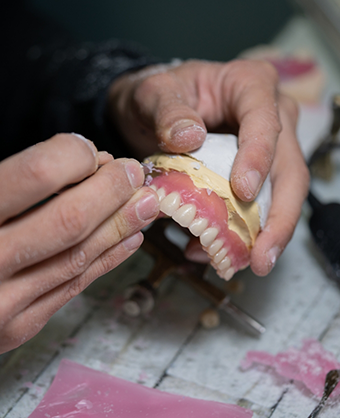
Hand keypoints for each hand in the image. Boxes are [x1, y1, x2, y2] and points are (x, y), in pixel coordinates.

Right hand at [0, 133, 158, 352]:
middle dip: (111, 191)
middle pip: (69, 220)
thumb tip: (77, 163)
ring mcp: (4, 303)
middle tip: (133, 173)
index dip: (74, 156)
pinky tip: (129, 239)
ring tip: (144, 204)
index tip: (91, 150)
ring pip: (79, 257)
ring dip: (120, 226)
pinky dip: (107, 259)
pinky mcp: (20, 325)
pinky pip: (74, 286)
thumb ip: (10, 182)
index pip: (37, 174)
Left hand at [108, 59, 308, 274]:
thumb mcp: (152, 94)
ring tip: (248, 264)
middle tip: (262, 256)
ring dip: (266, 234)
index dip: (258, 158)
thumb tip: (189, 138)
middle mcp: (270, 116)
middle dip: (279, 217)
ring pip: (282, 195)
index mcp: (249, 85)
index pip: (264, 121)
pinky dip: (243, 233)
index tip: (242, 191)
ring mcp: (267, 148)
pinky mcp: (255, 173)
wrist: (151, 110)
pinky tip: (221, 252)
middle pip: (288, 168)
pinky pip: (258, 206)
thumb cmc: (157, 96)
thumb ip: (166, 111)